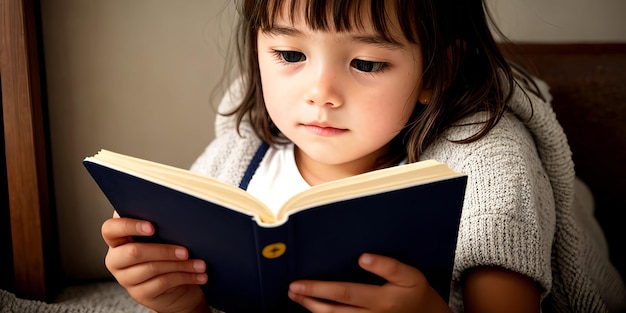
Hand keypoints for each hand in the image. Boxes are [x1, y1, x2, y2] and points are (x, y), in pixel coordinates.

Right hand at [102, 211, 209, 312]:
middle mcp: (116, 260)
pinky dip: (184, 277)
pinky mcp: (140, 294)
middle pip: (133, 252)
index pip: (110, 230)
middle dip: (163, 250)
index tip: (152, 227)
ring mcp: (126, 279)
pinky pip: (162, 283)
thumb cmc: (165, 254)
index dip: (129, 226)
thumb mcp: (160, 238)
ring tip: (200, 264)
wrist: (173, 287)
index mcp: (117, 240)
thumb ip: (158, 225)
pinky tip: (198, 275)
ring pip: (152, 269)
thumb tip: (174, 213)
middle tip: (185, 251)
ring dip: (180, 265)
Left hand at [287, 253, 450, 312]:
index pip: (346, 293)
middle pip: (335, 309)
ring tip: (296, 296)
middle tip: (293, 288)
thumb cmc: (416, 293)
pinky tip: (313, 308)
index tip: (303, 281)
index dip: (323, 288)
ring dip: (312, 309)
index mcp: (382, 300)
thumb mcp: (411, 276)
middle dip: (311, 298)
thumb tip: (363, 257)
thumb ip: (389, 266)